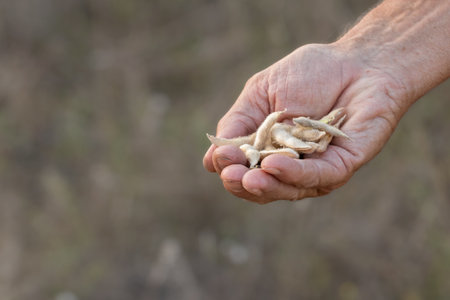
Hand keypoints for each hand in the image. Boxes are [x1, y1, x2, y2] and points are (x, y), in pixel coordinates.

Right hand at [203, 43, 408, 203]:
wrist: (357, 60)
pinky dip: (294, 173)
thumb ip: (238, 124)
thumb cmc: (309, 74)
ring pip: (287, 189)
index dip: (230, 168)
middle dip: (244, 183)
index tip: (221, 157)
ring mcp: (316, 170)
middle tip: (231, 174)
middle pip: (262, 188)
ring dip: (266, 185)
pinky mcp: (342, 165)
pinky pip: (317, 176)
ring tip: (248, 176)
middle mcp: (290, 166)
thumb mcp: (260, 94)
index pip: (243, 170)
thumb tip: (211, 159)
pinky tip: (274, 164)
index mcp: (267, 150)